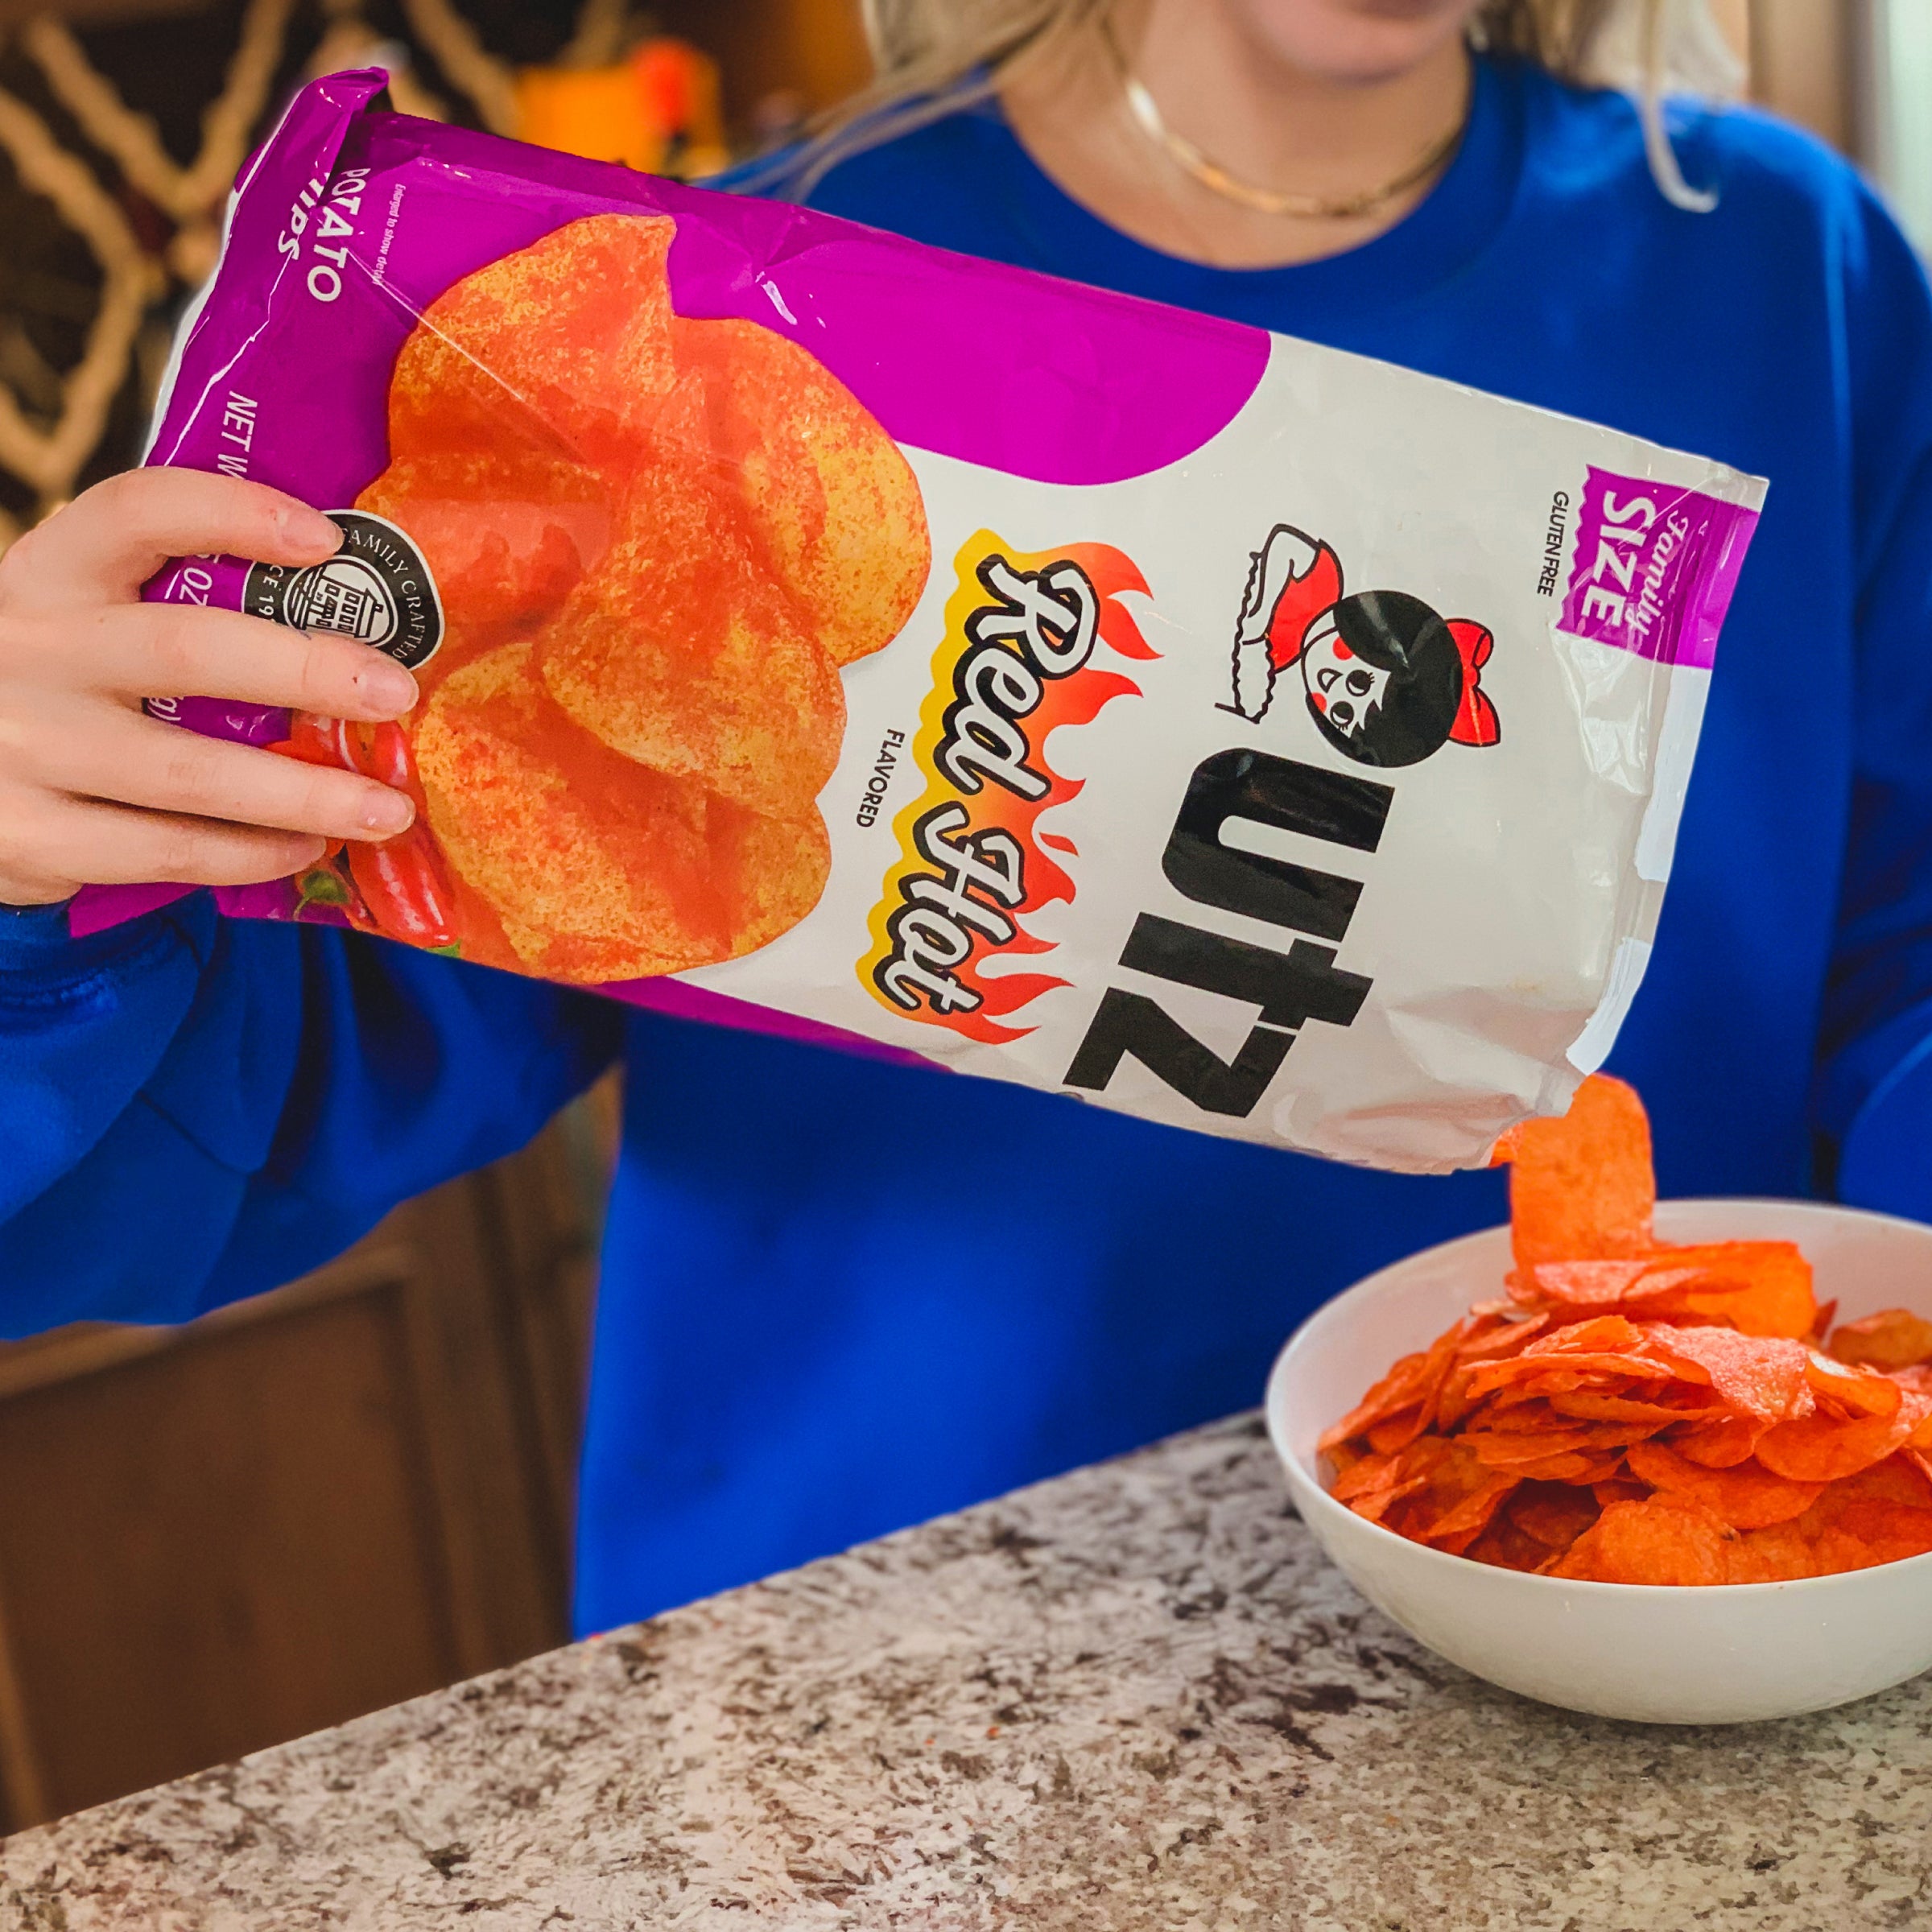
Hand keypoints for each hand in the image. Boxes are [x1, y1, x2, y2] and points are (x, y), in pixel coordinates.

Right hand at [0, 468, 420, 908]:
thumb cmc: (63, 693)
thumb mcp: (88, 627)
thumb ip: (178, 610)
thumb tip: (350, 622)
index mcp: (49, 576)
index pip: (134, 512)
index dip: (231, 513)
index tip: (324, 540)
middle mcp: (25, 650)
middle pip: (185, 649)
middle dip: (305, 670)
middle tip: (396, 692)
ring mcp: (21, 745)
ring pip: (192, 771)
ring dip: (307, 792)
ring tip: (386, 808)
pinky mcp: (29, 835)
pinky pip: (167, 848)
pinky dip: (252, 853)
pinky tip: (309, 847)